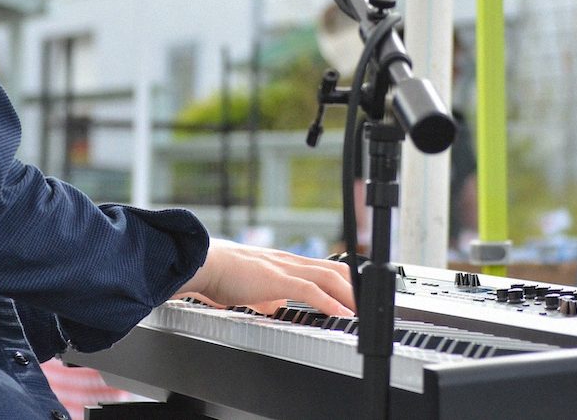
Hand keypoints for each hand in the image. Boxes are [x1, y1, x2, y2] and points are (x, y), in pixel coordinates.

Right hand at [174, 238, 355, 317]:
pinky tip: (340, 314)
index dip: (347, 281)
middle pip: (336, 270)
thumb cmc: (223, 275)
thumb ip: (267, 295)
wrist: (205, 264)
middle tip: (371, 307)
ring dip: (350, 296)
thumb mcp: (253, 287)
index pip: (326, 268)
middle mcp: (291, 262)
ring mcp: (286, 268)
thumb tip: (272, 306)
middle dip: (357, 288)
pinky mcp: (277, 279)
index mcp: (287, 263)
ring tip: (363, 313)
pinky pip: (310, 291)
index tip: (360, 297)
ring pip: (329, 277)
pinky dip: (329, 303)